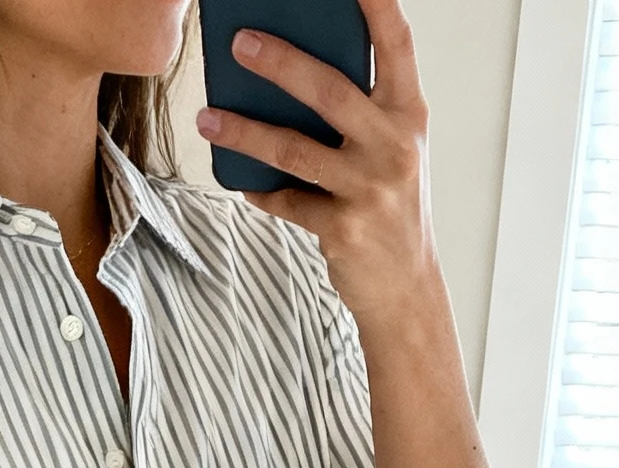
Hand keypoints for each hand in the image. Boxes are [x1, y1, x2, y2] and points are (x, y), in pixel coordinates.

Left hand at [197, 0, 437, 333]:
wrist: (406, 287)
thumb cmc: (391, 205)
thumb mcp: (391, 149)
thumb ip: (360, 111)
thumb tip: (289, 72)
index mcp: (410, 113)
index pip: (396, 42)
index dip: (375, 3)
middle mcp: (394, 145)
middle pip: (329, 91)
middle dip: (279, 63)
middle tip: (238, 42)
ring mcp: (369, 188)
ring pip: (295, 149)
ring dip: (245, 131)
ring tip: (208, 117)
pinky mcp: (343, 229)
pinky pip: (287, 201)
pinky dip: (261, 191)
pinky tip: (243, 181)